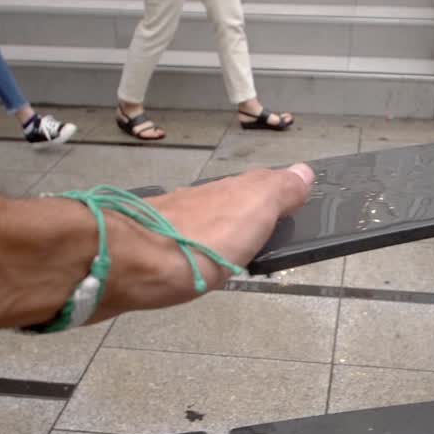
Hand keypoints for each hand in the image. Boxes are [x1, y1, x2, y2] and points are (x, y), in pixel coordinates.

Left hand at [86, 164, 312, 321]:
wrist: (129, 262)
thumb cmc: (199, 243)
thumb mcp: (253, 213)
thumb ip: (278, 191)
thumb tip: (304, 171)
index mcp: (233, 190)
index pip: (264, 183)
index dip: (280, 194)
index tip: (295, 208)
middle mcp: (204, 197)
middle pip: (234, 199)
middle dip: (250, 211)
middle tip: (268, 234)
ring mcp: (176, 219)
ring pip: (207, 218)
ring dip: (222, 229)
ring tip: (235, 251)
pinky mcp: (153, 243)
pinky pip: (185, 239)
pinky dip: (197, 245)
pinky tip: (198, 260)